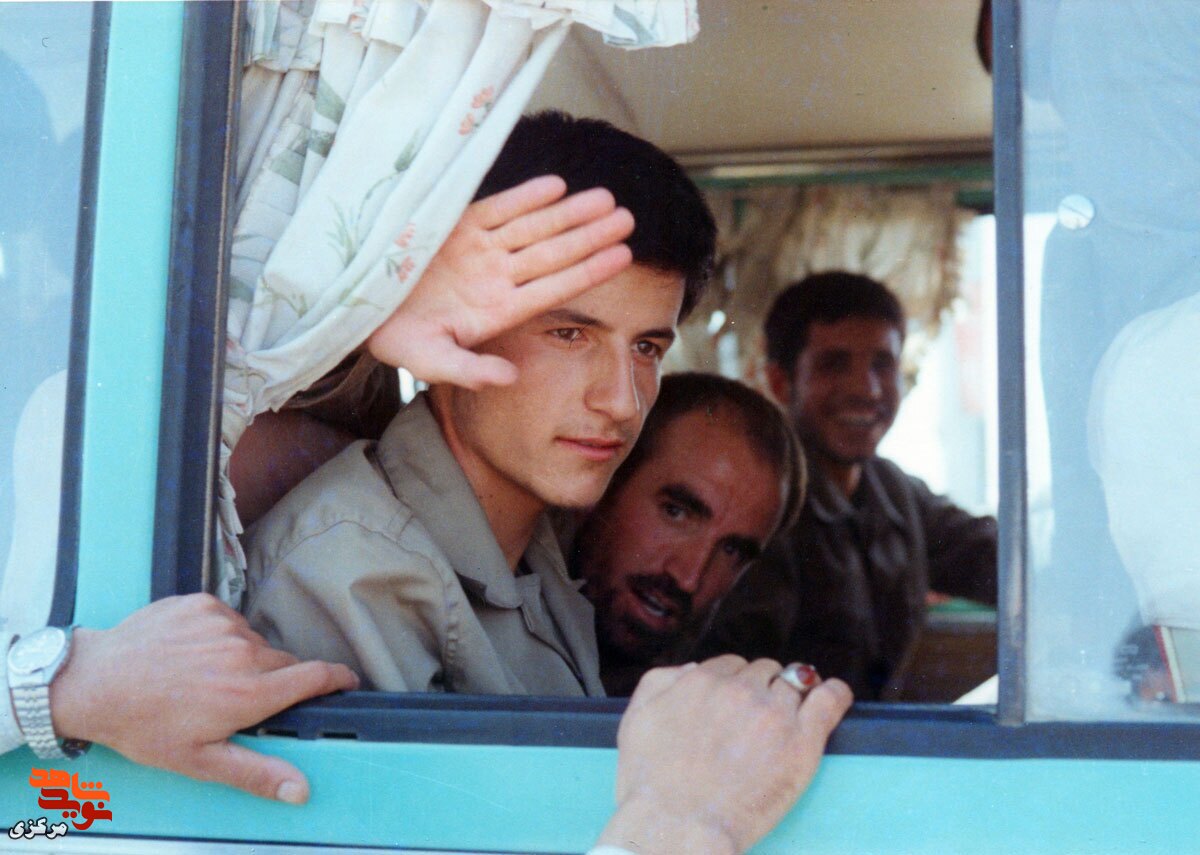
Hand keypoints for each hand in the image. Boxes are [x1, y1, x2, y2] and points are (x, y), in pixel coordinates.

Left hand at [48, 594, 358, 803]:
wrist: (93, 682)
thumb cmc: (143, 726)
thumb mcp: (199, 761)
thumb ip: (257, 772)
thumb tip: (301, 790)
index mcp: (248, 693)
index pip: (315, 675)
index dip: (338, 678)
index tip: (347, 681)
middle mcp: (243, 652)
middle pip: (282, 662)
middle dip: (270, 680)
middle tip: (235, 699)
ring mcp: (222, 623)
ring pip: (253, 641)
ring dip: (241, 657)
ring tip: (202, 677)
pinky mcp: (202, 604)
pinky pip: (227, 620)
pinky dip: (216, 635)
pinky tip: (188, 652)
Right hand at [367, 175, 634, 388]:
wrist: (358, 306)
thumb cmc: (395, 339)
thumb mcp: (430, 361)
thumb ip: (470, 371)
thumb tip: (510, 378)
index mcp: (498, 310)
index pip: (554, 288)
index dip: (587, 271)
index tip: (623, 257)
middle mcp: (496, 277)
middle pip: (553, 253)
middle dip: (590, 235)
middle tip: (628, 219)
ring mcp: (480, 249)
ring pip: (534, 227)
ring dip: (569, 213)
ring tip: (607, 199)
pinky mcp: (457, 224)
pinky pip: (499, 208)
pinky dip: (525, 197)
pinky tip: (557, 186)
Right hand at [596, 656, 852, 854]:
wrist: (675, 827)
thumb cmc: (650, 784)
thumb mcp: (636, 718)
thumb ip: (661, 681)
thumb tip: (693, 668)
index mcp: (701, 680)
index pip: (731, 666)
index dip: (734, 686)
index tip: (734, 706)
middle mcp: (739, 689)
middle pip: (763, 671)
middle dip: (761, 689)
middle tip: (756, 721)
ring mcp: (774, 713)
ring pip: (794, 683)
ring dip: (792, 695)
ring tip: (791, 717)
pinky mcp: (802, 742)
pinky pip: (829, 699)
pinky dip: (834, 694)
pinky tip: (833, 695)